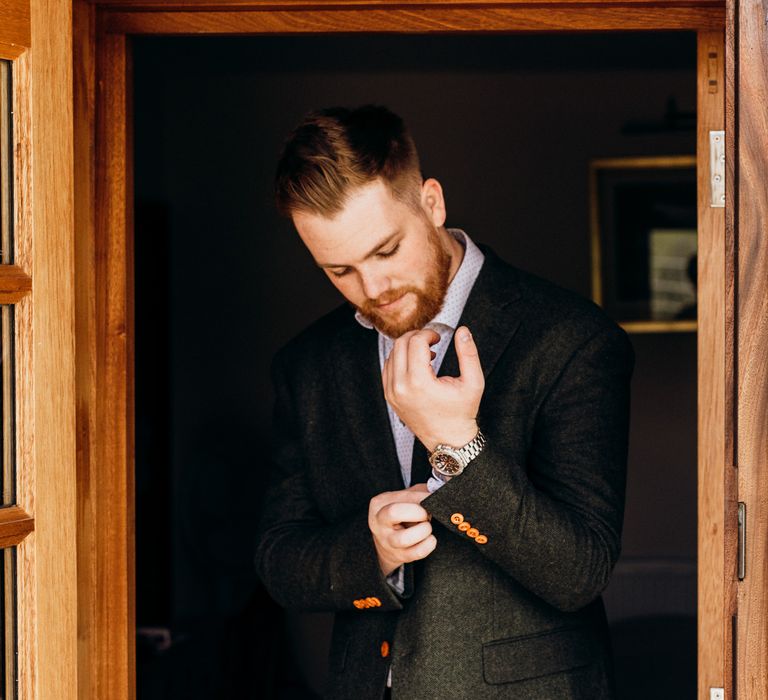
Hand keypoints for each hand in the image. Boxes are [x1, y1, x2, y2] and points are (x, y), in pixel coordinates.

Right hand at [368, 483, 435, 576]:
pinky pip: (417, 552)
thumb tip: (438, 493)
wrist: (387, 542)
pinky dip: (428, 545)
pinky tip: (429, 539)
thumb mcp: (404, 498)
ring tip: (427, 527)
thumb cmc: (400, 515)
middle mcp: (378, 522)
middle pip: (394, 512)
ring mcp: (387, 542)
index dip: (423, 497)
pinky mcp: (399, 556)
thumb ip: (420, 492)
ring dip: (423, 530)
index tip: (434, 498)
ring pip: (404, 538)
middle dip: (417, 512)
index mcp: (379, 503)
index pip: (403, 496)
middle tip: (426, 514)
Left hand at [382, 326, 483, 450]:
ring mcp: (392, 393)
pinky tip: (416, 364)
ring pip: (392, 354)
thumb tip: (463, 331)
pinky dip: (400, 359)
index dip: (428, 334)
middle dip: (416, 336)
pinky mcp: (389, 397)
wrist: (448, 440)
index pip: (415, 342)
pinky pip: (388, 368)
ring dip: (408, 347)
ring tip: (426, 354)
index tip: (439, 338)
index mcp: (419, 382)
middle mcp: (401, 387)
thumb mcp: (473, 382)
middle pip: (400, 344)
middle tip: (431, 341)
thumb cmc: (462, 412)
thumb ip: (469, 353)